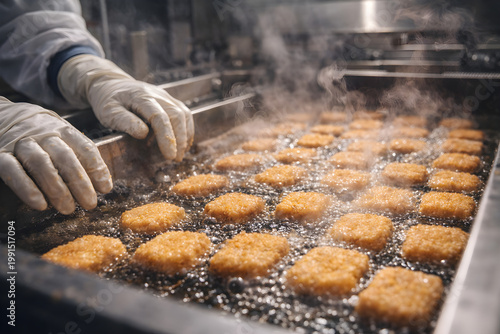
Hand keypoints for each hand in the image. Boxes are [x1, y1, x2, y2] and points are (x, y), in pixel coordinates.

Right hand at [0, 97, 111, 213]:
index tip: (105, 188)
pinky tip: (39, 204)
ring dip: (56, 189)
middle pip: (65, 157)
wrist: (2, 116)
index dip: (97, 168)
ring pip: (40, 164)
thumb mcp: (62, 137)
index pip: (85, 147)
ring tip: (68, 209)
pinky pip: (13, 170)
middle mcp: (44, 134)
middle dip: (80, 183)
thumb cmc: (41, 134)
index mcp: (63, 130)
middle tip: (90, 204)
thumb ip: (80, 156)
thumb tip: (102, 184)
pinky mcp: (0, 154)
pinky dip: (27, 188)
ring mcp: (21, 143)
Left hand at [58, 55, 193, 160]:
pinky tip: (181, 143)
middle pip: (177, 115)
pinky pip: (184, 114)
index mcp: (141, 96)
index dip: (167, 137)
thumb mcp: (108, 111)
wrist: (111, 83)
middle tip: (176, 158)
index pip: (160, 117)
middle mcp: (157, 94)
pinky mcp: (169, 100)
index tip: (170, 155)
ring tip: (180, 153)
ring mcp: (166, 96)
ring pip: (184, 114)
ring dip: (185, 135)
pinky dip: (186, 129)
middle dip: (179, 139)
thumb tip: (143, 134)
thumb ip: (125, 121)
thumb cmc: (107, 100)